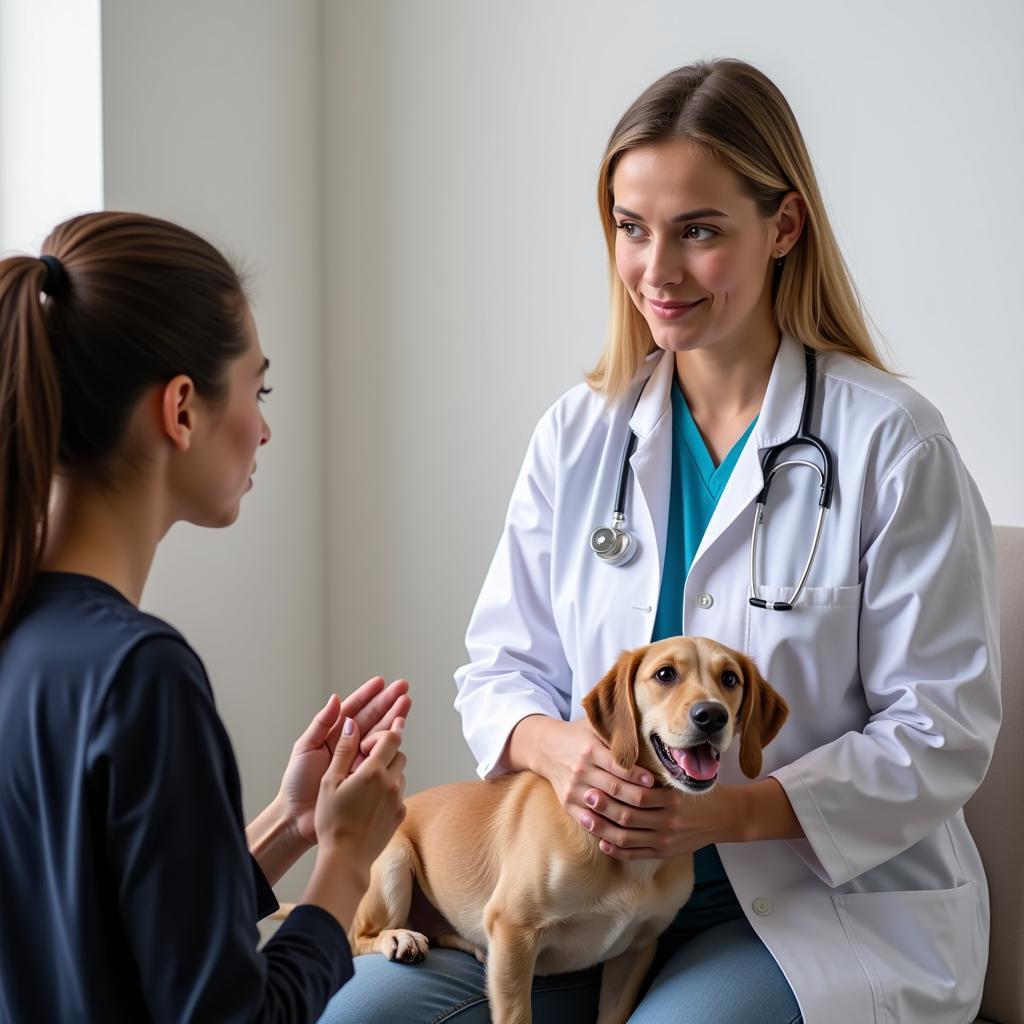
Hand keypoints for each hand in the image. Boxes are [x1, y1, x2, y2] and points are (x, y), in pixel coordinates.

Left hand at [279, 676, 410, 844]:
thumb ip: (321, 723)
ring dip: (394, 718)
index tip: (382, 682)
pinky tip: (401, 731)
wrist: (298, 816)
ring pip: (380, 733)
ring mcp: (359, 759)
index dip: (368, 695)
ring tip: (406, 704)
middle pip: (372, 718)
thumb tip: (335, 698)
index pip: (353, 709)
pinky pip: (382, 756)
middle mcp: (349, 743)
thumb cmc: (296, 782)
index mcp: (334, 734)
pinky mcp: (367, 775)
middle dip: (388, 702)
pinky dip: (392, 743)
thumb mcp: (305, 748)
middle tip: (403, 689)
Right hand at [315, 716, 406, 879]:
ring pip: (400, 773)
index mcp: (373, 771)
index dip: (384, 732)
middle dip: (386, 750)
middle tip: (367, 758)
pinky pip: (399, 793)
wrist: (345, 859)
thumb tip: (352, 724)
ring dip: (388, 770)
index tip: (373, 737)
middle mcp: (391, 783)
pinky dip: (389, 790)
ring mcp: (398, 800)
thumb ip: (344, 750)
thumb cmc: (332, 821)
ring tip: (367, 782)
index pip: (392, 737)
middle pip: (399, 753)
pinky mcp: (400, 815)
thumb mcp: (330, 782)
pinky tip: (371, 801)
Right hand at [519, 716, 656, 838]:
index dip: (637, 774)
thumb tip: (648, 725)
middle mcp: (580, 770)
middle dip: (638, 797)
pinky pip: (587, 820)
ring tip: (646, 820)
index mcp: (590, 749)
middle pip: (614, 788)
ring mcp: (573, 788)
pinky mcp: (567, 803)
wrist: (546, 748)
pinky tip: (621, 832)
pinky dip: (603, 828)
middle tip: (657, 804)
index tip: (654, 781)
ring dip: (625, 816)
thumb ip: (618, 728)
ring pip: (604, 807)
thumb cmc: (580, 735)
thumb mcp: (595, 725)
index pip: (618, 765)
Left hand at [577, 778, 743, 860]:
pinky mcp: (664, 852)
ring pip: (628, 838)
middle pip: (629, 816)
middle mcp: (668, 821)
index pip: (638, 795)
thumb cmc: (699, 791)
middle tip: (586, 796)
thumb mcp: (682, 778)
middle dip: (605, 808)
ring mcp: (666, 839)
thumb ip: (657, 771)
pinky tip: (603, 843)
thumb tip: (627, 752)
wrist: (725, 817)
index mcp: (672, 799)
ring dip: (604, 830)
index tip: (597, 781)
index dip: (616, 790)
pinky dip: (618, 850)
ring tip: (586, 819)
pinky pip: (637, 854)